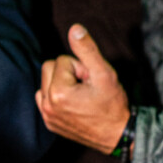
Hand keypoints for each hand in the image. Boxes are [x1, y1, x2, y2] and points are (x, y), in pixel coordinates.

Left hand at [37, 25, 129, 152]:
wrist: (118, 134)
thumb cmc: (113, 104)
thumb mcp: (104, 73)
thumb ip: (88, 49)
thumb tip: (74, 28)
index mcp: (58, 92)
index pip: (62, 60)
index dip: (81, 67)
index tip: (92, 82)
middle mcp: (47, 105)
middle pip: (49, 68)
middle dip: (68, 73)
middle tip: (86, 88)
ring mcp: (47, 116)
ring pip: (46, 82)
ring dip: (62, 84)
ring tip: (81, 97)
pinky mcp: (49, 123)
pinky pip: (45, 98)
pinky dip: (57, 97)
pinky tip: (74, 104)